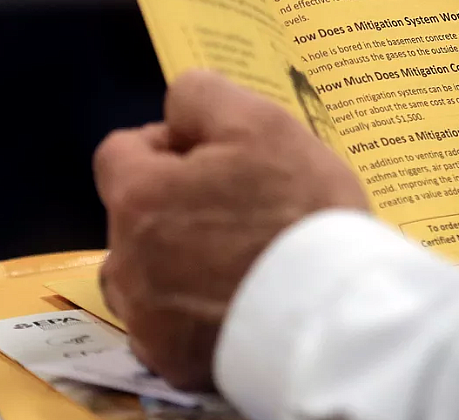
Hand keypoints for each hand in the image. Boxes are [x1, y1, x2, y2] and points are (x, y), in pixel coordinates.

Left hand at [94, 70, 366, 389]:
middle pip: (133, 215)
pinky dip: (191, 313)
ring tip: (236, 260)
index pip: (121, 152)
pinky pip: (166, 326)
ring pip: (142, 275)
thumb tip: (178, 108)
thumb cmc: (299, 210)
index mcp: (140, 198)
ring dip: (173, 261)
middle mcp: (126, 262)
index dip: (169, 145)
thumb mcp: (263, 123)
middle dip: (173, 204)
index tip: (218, 159)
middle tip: (241, 209)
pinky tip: (236, 302)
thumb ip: (203, 96)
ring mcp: (146, 320)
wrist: (337, 309)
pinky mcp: (172, 362)